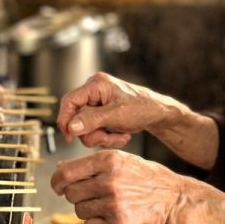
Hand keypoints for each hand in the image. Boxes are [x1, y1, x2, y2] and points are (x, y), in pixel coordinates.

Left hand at [50, 150, 184, 223]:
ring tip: (108, 205)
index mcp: (108, 160)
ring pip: (80, 211)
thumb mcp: (120, 159)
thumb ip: (91, 164)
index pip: (66, 173)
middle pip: (71, 194)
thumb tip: (60, 169)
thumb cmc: (144, 177)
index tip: (57, 187)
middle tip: (93, 196)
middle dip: (77, 197)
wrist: (172, 197)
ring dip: (89, 211)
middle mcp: (110, 180)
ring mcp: (114, 203)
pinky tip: (110, 218)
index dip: (57, 182)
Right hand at [56, 72, 174, 147]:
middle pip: (77, 118)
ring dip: (102, 137)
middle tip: (108, 139)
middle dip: (93, 133)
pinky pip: (94, 129)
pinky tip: (121, 135)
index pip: (70, 101)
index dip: (66, 120)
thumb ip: (93, 120)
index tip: (70, 138)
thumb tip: (71, 126)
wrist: (158, 113)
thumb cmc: (142, 108)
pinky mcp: (101, 112)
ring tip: (120, 137)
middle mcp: (93, 91)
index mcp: (96, 84)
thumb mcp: (117, 115)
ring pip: (85, 127)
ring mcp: (97, 102)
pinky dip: (106, 136)